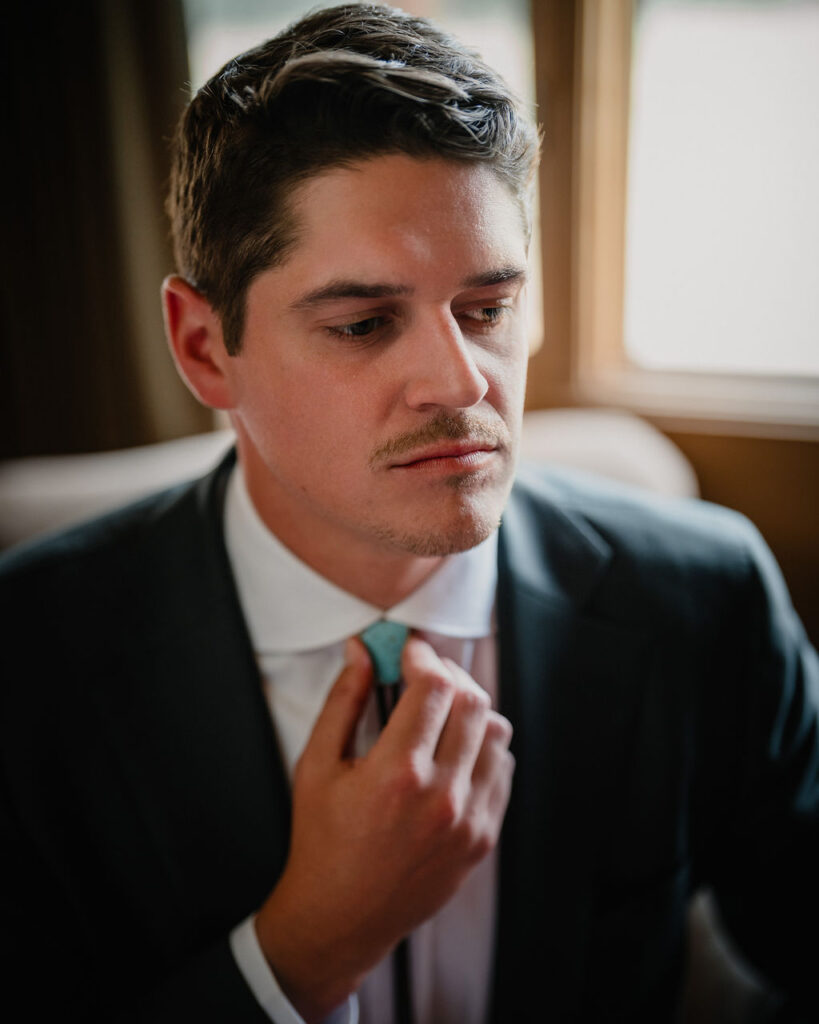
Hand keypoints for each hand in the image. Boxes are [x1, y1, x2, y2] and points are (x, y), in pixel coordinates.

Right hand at [254, 635, 513, 1021]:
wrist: (340, 918)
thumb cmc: (322, 841)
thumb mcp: (316, 765)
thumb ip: (343, 701)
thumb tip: (362, 651)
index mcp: (396, 773)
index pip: (435, 687)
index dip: (423, 656)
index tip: (409, 652)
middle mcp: (441, 796)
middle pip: (473, 702)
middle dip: (449, 675)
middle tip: (425, 675)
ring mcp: (468, 820)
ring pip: (497, 732)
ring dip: (471, 709)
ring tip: (441, 712)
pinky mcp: (482, 838)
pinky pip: (502, 771)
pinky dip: (483, 748)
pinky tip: (454, 750)